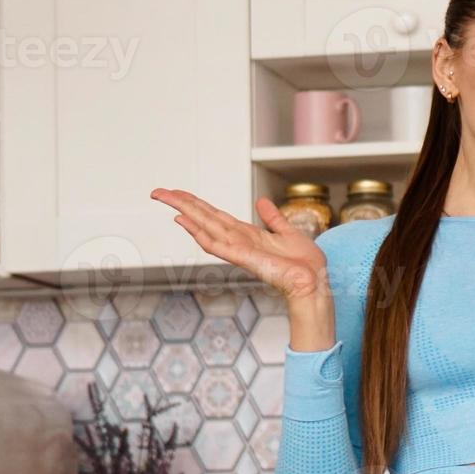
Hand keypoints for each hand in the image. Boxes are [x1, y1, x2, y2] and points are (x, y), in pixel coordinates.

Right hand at [151, 188, 327, 298]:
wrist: (314, 281)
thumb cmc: (304, 264)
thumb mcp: (288, 232)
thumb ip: (272, 218)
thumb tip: (261, 201)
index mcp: (247, 234)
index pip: (215, 215)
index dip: (196, 204)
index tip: (178, 193)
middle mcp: (239, 241)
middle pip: (204, 218)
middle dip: (182, 204)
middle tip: (159, 192)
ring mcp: (239, 250)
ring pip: (206, 227)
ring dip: (186, 214)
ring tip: (167, 201)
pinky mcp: (245, 258)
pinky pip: (219, 245)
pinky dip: (202, 234)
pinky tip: (187, 224)